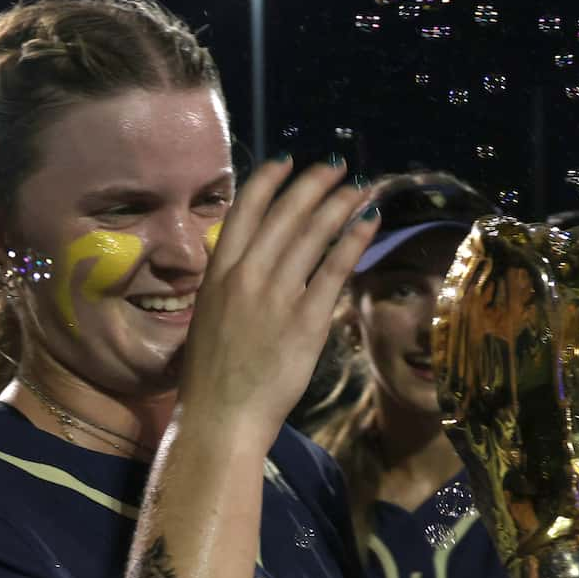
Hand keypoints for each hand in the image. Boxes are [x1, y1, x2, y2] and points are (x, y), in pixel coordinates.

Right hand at [179, 155, 381, 444]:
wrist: (220, 416)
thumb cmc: (211, 376)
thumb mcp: (209, 316)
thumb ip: (229, 285)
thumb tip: (250, 264)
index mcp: (218, 272)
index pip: (246, 210)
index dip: (269, 180)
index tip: (287, 161)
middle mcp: (247, 275)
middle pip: (286, 213)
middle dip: (314, 182)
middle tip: (336, 165)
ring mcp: (277, 295)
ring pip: (313, 233)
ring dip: (340, 203)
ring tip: (360, 186)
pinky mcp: (306, 320)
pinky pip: (334, 268)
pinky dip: (354, 239)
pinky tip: (369, 219)